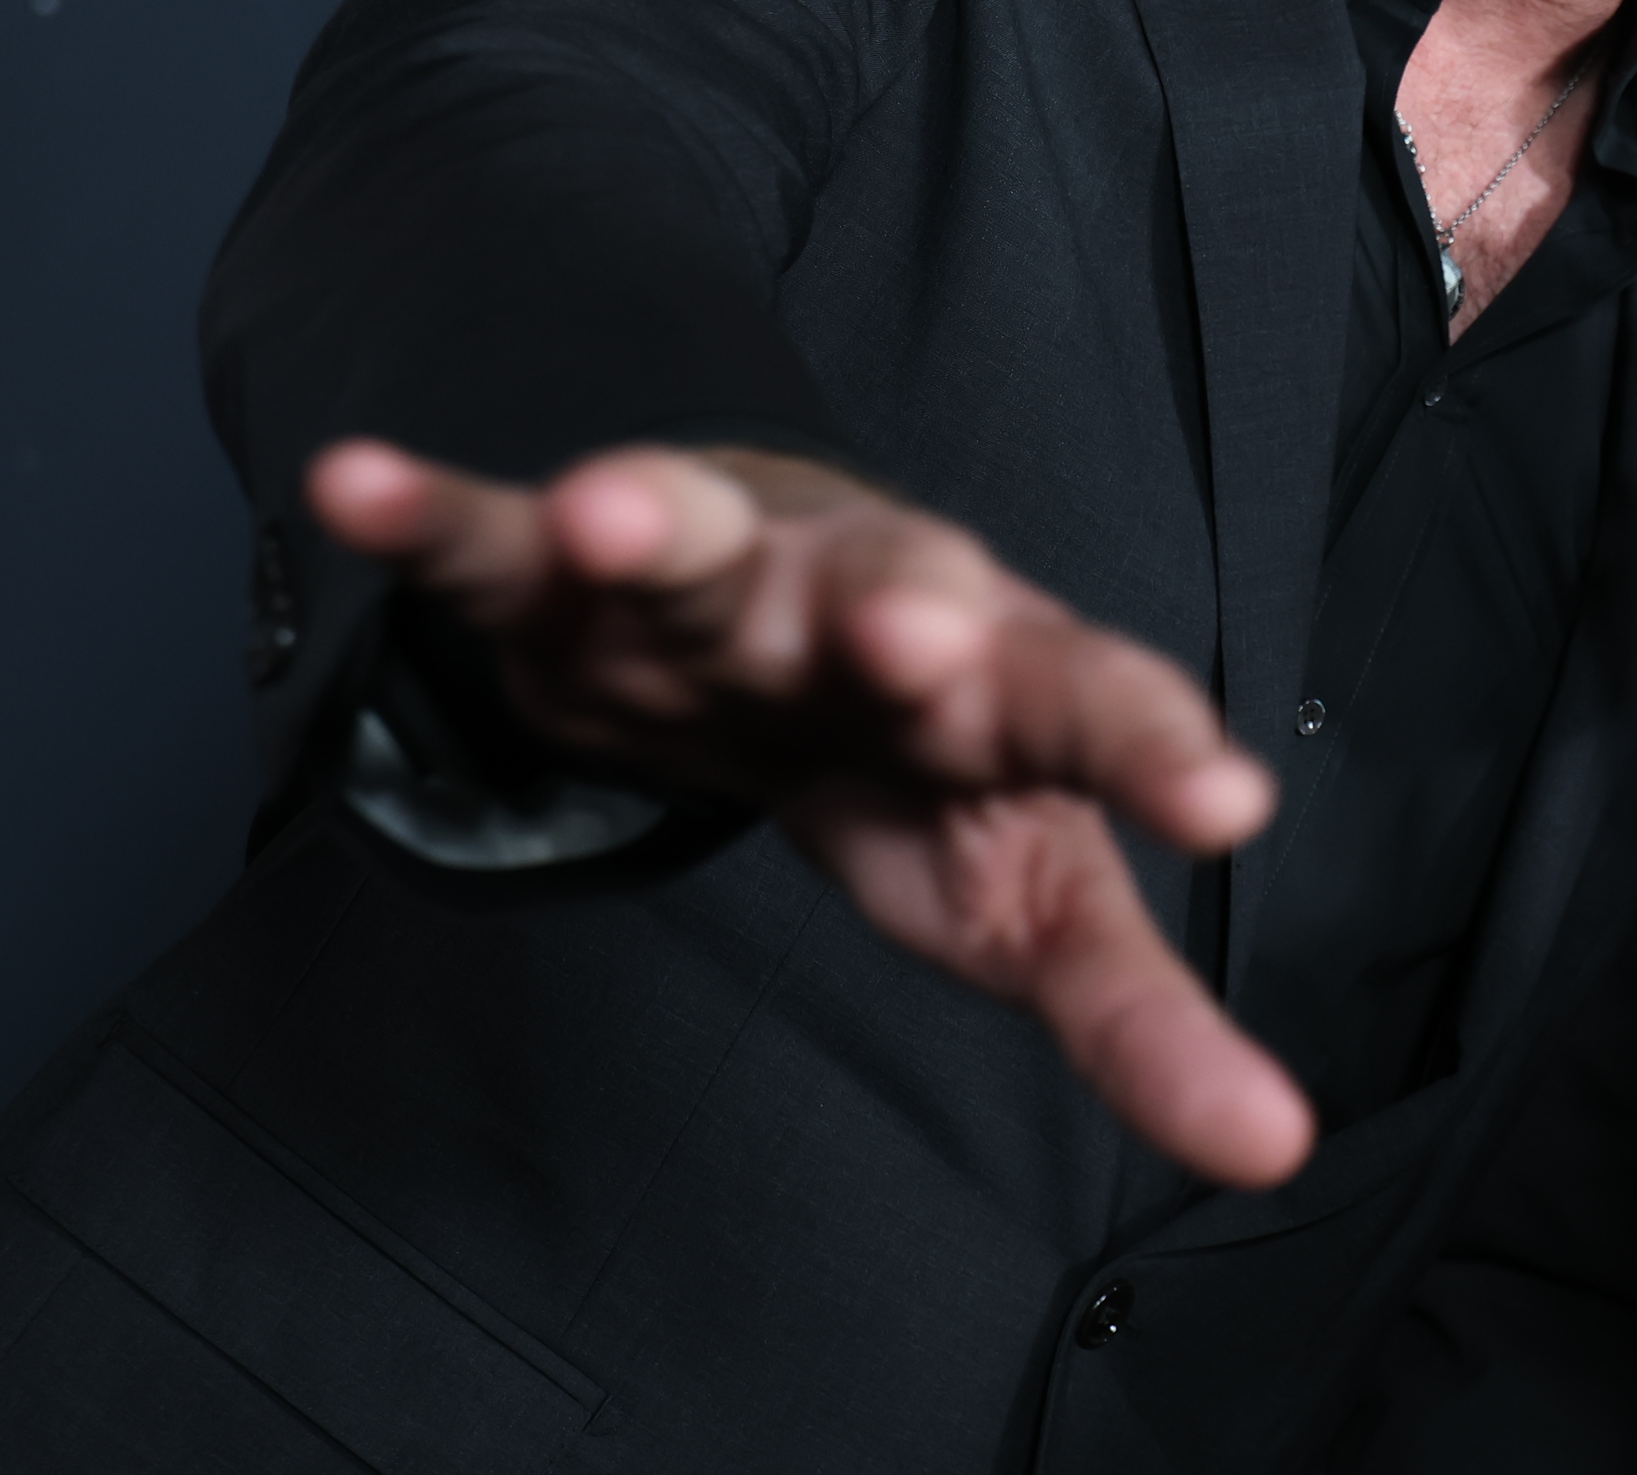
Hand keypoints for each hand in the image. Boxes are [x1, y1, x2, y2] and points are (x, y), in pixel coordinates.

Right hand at [308, 437, 1314, 1187]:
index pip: (1094, 716)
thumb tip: (1278, 1149)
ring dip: (652, 527)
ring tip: (613, 519)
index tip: (1229, 803)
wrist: (782, 606)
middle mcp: (873, 604)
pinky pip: (496, 540)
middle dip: (907, 623)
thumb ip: (1144, 1017)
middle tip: (924, 642)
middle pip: (905, 600)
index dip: (1154, 754)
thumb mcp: (1030, 892)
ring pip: (694, 544)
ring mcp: (723, 576)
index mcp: (1001, 688)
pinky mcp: (573, 567)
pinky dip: (426, 513)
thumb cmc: (923, 765)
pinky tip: (359, 487)